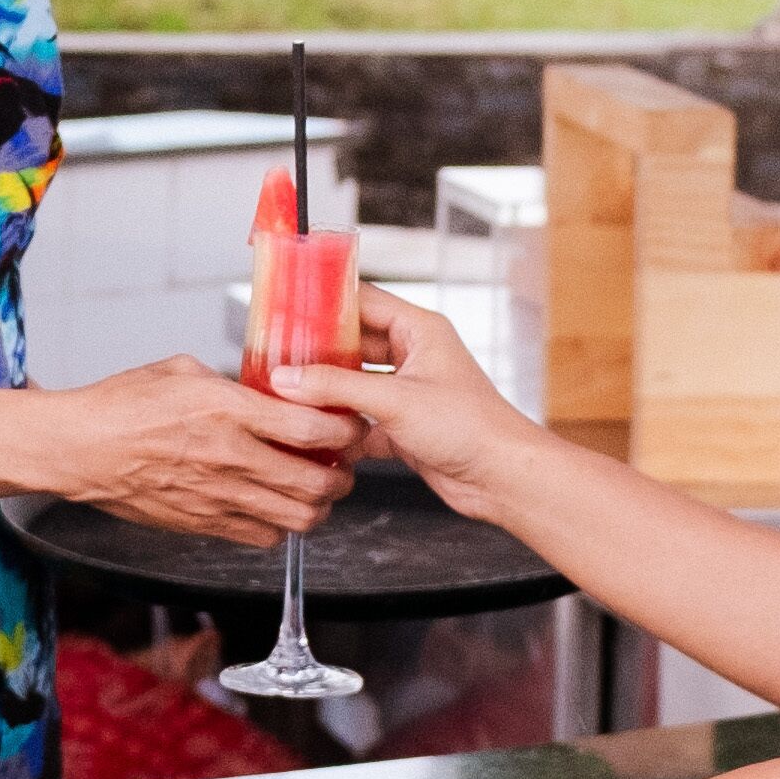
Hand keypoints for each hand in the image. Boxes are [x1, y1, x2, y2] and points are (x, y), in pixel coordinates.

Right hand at [30, 353, 364, 539]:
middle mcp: (230, 457)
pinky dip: (281, 525)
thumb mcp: (183, 370)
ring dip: (320, 505)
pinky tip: (277, 506)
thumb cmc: (122, 404)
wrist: (78, 449)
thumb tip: (267, 387)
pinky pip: (263, 537)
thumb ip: (233, 383)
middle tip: (346, 463)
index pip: (313, 429)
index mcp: (228, 410)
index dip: (347, 430)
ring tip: (320, 489)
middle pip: (317, 481)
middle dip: (344, 474)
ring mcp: (218, 496)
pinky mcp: (203, 523)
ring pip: (298, 517)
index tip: (353, 424)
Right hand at [268, 286, 537, 520]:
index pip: (363, 300)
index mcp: (419, 330)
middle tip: (276, 355)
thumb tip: (288, 378)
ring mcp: (408, 392)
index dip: (325, 301)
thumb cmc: (470, 427)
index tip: (287, 304)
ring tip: (286, 393)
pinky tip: (315, 436)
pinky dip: (341, 429)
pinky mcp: (404, 426)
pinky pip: (362, 420)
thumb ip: (338, 386)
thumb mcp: (395, 400)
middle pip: (354, 344)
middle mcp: (414, 355)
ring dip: (327, 393)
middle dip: (318, 352)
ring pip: (355, 384)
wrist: (502, 478)